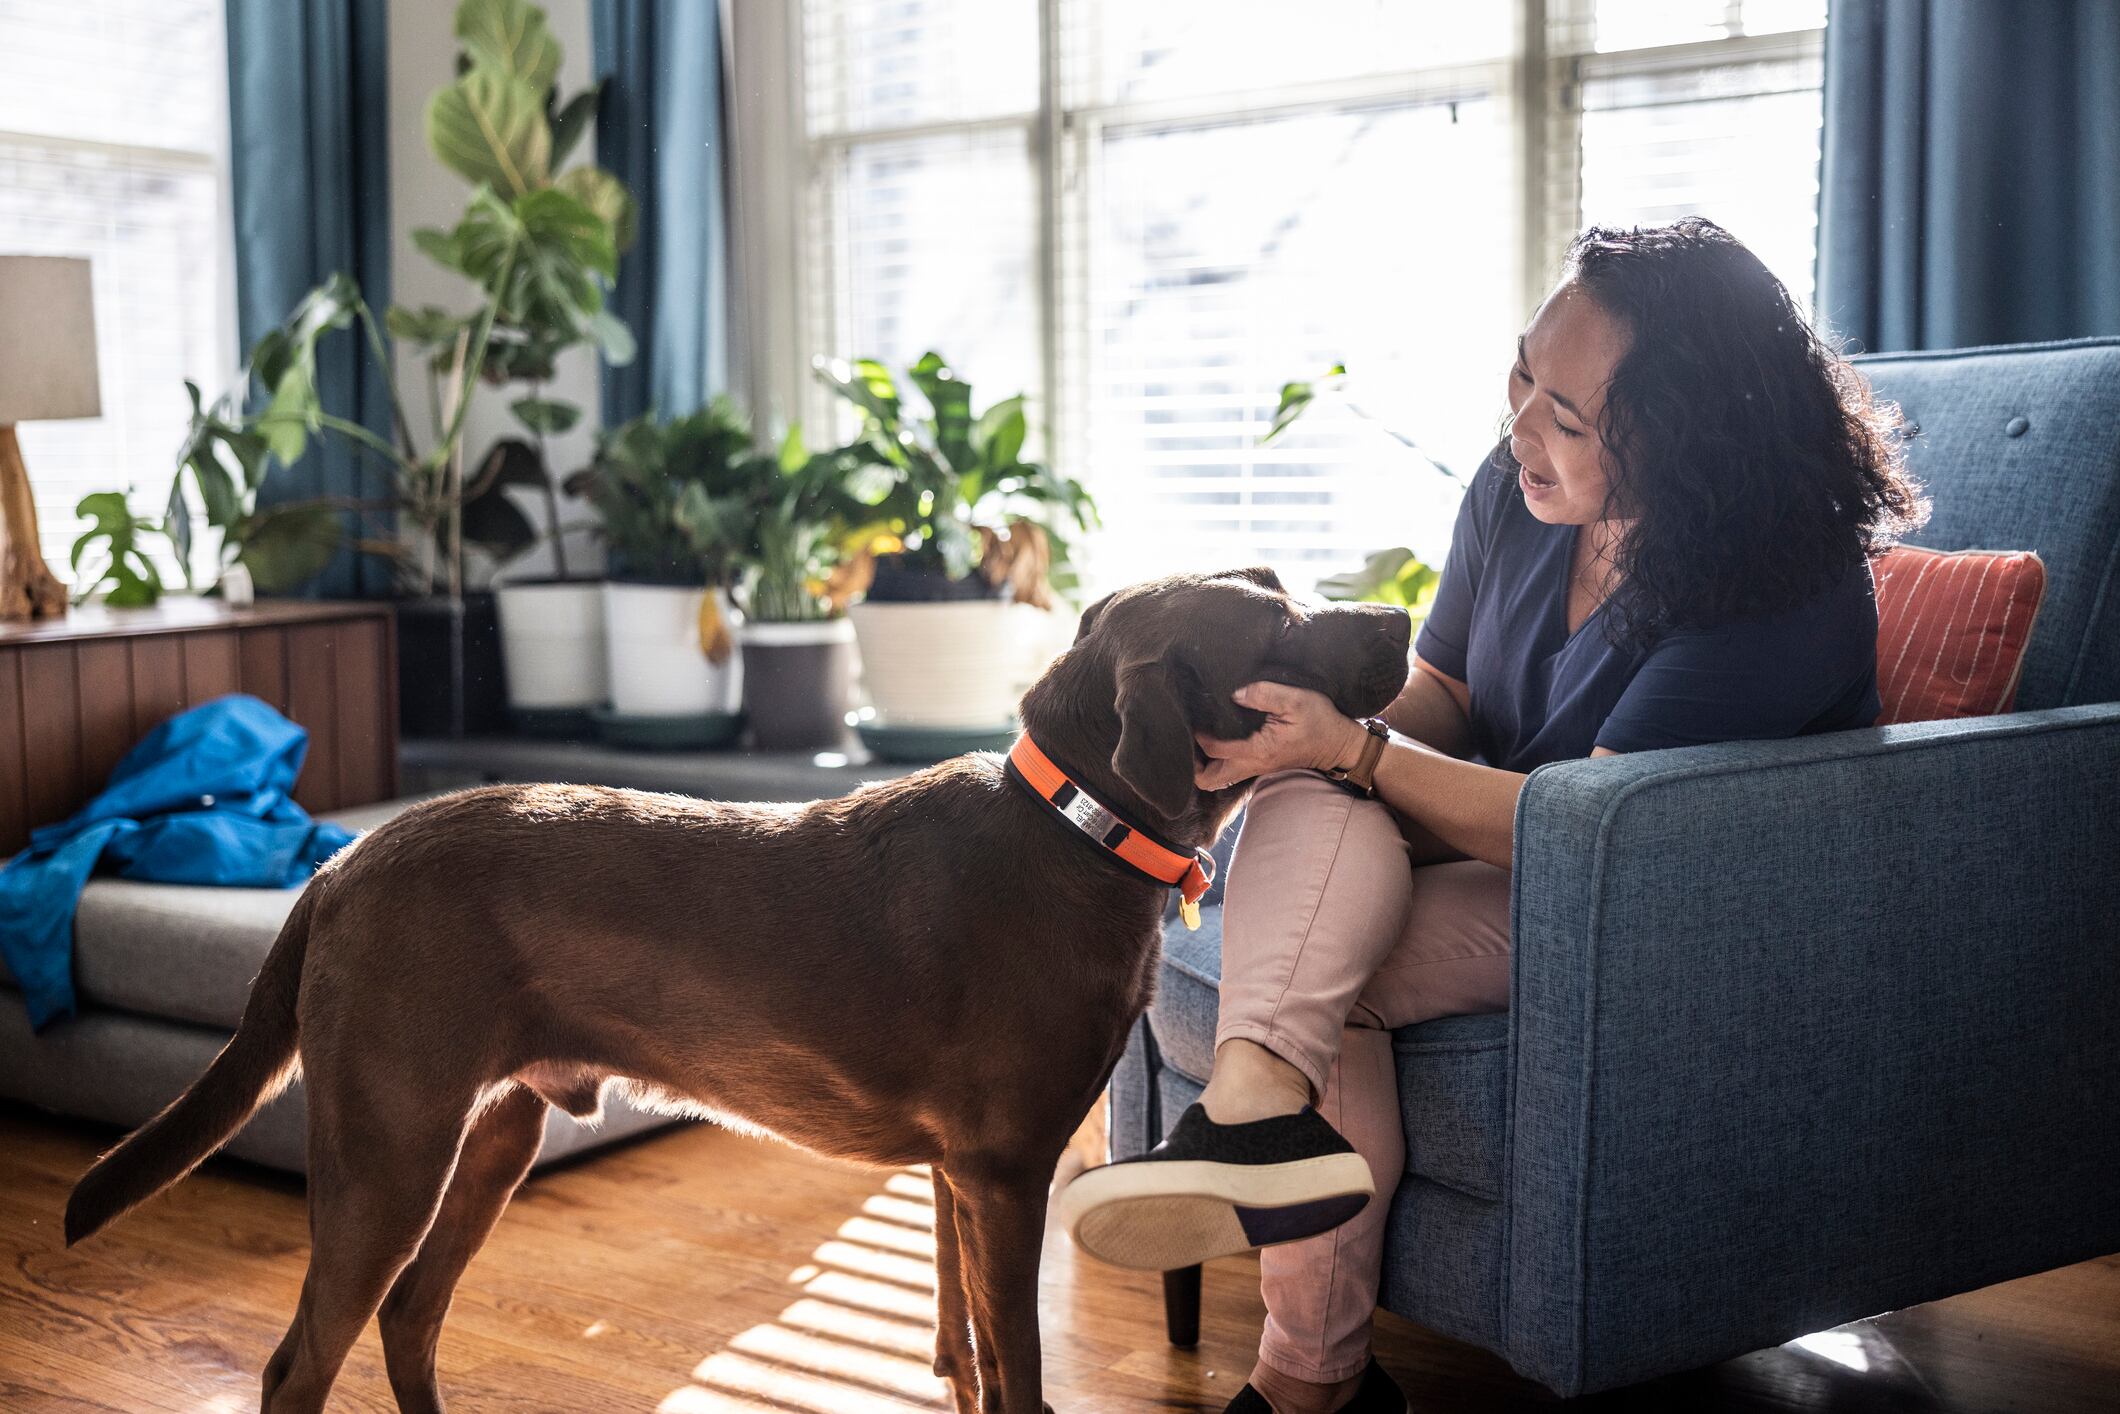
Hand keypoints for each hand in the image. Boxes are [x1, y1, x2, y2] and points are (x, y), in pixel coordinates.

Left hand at [1194, 681, 1366, 789]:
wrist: (1340, 745)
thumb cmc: (1321, 722)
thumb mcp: (1296, 700)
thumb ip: (1263, 694)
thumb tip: (1234, 693)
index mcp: (1258, 750)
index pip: (1214, 749)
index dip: (1198, 736)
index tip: (1191, 716)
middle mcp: (1253, 764)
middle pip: (1208, 779)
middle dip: (1191, 764)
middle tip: (1186, 738)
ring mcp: (1255, 767)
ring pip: (1217, 778)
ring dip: (1203, 763)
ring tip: (1196, 738)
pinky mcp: (1260, 763)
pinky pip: (1229, 769)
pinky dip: (1216, 759)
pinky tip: (1215, 738)